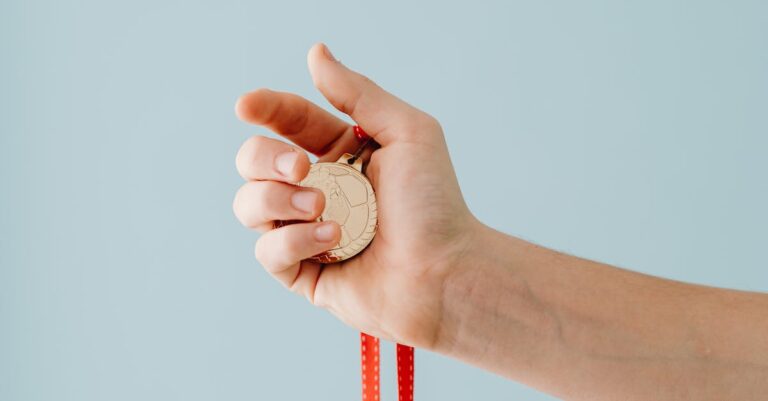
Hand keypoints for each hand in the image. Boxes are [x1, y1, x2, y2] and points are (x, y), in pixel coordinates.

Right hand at [232, 43, 480, 347]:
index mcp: (339, 153)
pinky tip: (332, 239)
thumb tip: (316, 54)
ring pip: (249, 204)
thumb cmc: (435, 204)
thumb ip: (358, 93)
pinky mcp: (302, 271)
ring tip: (321, 208)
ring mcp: (304, 230)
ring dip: (278, 200)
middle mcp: (317, 188)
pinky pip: (267, 250)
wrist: (446, 272)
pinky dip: (294, 241)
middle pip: (253, 160)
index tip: (247, 105)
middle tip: (303, 168)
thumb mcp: (407, 132)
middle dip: (265, 158)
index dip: (264, 109)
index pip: (288, 122)